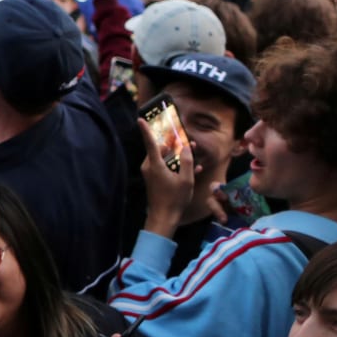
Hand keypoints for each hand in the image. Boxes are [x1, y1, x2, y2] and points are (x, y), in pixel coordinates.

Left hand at [139, 117, 195, 236]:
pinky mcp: (154, 179)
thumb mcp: (186, 180)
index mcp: (155, 165)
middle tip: (192, 145)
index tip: (140, 119)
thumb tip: (187, 147)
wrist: (164, 217)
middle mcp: (150, 166)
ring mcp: (150, 173)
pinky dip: (176, 167)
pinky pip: (164, 167)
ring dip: (179, 157)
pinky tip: (194, 169)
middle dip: (176, 146)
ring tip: (196, 157)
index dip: (146, 130)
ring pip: (164, 158)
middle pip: (161, 149)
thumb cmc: (175, 199)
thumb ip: (188, 162)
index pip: (150, 143)